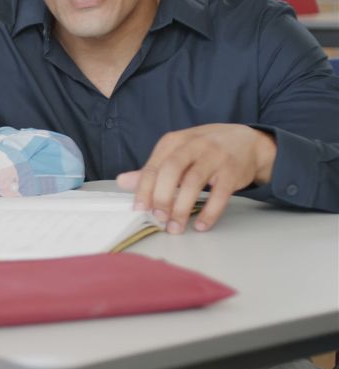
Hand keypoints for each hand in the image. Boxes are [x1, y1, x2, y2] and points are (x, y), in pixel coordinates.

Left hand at [117, 124, 276, 234]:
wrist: (247, 141)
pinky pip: (220, 194)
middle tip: (158, 218)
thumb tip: (122, 182)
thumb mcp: (176, 153)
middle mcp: (194, 145)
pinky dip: (209, 212)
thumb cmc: (204, 150)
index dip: (144, 189)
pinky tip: (200, 225)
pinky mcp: (233, 171)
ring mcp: (215, 157)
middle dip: (162, 197)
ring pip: (194, 182)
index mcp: (174, 141)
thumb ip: (152, 169)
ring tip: (175, 227)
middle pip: (172, 171)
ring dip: (182, 208)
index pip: (153, 166)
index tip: (140, 209)